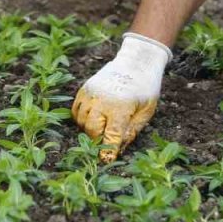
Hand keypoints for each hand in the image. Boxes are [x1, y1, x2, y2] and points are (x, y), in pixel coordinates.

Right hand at [72, 32, 170, 161]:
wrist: (136, 60)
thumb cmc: (145, 88)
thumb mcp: (146, 111)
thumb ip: (132, 131)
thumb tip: (118, 148)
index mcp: (121, 107)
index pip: (111, 136)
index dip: (108, 151)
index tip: (105, 160)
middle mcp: (102, 100)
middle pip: (92, 130)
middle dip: (98, 140)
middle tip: (106, 143)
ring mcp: (91, 93)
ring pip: (81, 121)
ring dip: (89, 130)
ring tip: (102, 128)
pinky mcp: (84, 89)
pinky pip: (76, 110)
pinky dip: (82, 118)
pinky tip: (94, 119)